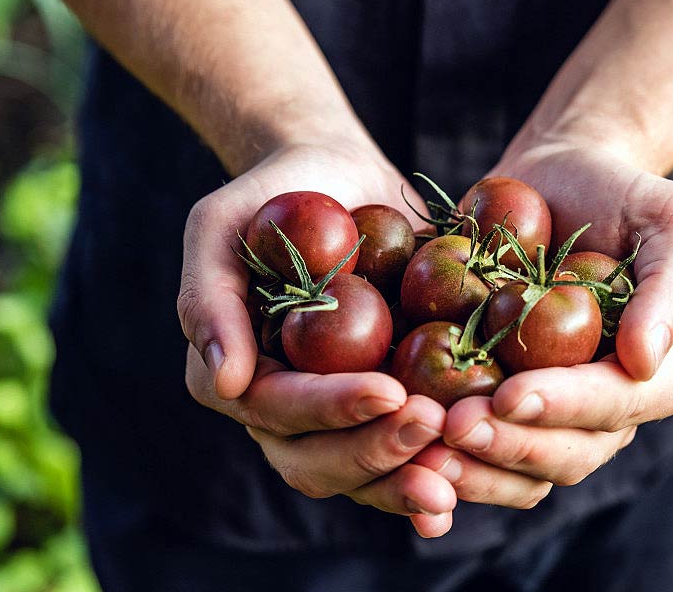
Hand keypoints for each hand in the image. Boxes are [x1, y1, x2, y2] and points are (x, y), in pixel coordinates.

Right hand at [178, 143, 456, 536]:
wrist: (339, 182)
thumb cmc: (273, 196)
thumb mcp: (220, 224)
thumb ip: (208, 296)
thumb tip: (227, 380)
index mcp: (236, 376)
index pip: (276, 409)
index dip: (331, 409)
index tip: (390, 391)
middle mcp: (281, 412)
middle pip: (316, 462)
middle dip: (374, 451)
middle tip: (435, 426)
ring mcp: (334, 419)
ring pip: (358, 477)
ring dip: (403, 480)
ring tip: (456, 471)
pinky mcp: (381, 413)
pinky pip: (399, 462)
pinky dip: (428, 478)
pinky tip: (464, 490)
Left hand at [413, 141, 672, 506]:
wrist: (552, 184)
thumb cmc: (619, 193)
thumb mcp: (671, 217)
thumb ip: (672, 286)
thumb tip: (645, 360)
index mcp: (660, 377)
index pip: (616, 405)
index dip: (565, 406)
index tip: (512, 396)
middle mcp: (609, 413)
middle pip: (567, 455)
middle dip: (510, 446)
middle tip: (453, 426)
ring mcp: (551, 420)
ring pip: (521, 473)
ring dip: (474, 470)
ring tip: (422, 448)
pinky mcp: (499, 412)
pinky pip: (477, 458)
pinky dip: (445, 461)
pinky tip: (403, 447)